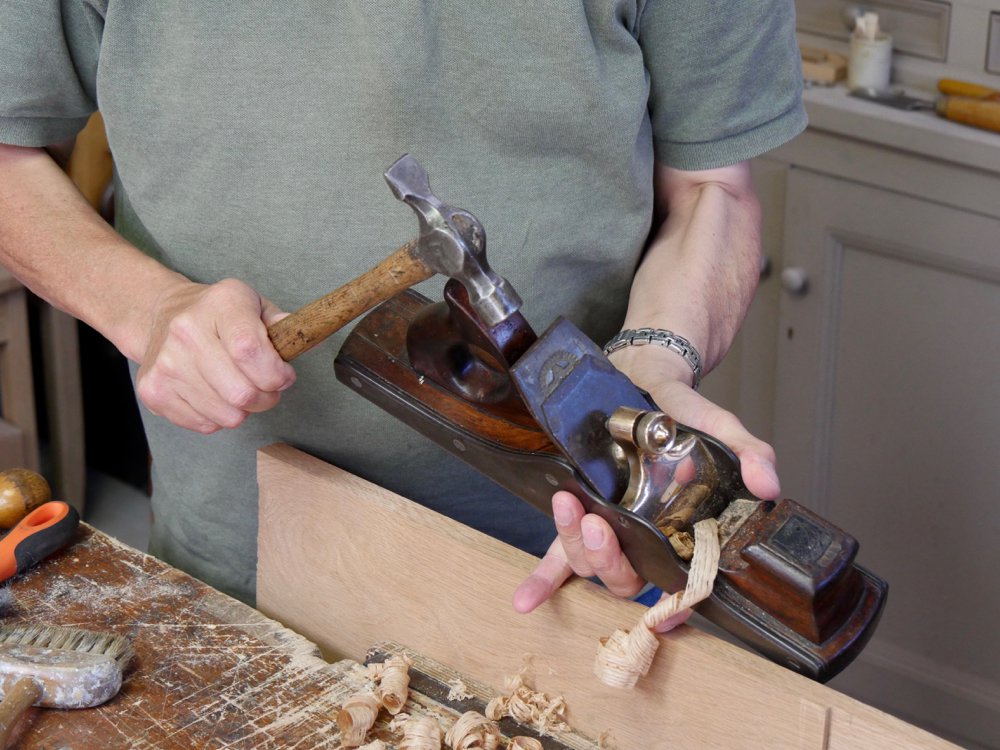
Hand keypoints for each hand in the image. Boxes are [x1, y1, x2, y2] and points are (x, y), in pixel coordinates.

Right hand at [135, 278, 295, 432]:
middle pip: (242, 392)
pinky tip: (216, 394)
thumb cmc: (218, 315)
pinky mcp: (153, 391)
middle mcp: (187, 332)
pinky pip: (205, 425)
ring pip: (227, 415)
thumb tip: (309, 339)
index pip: (251, 351)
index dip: (276, 374)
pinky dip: (219, 417)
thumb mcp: (253, 305)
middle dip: (266, 398)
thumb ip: (282, 324)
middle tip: (266, 388)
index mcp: (220, 304)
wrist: (162, 316)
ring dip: (244, 410)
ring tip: (239, 388)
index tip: (284, 375)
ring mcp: (167, 364)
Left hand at [512, 354, 779, 623]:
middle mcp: (642, 536)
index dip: (676, 609)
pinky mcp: (580, 510)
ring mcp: (608, 526)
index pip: (681, 584)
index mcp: (680, 529)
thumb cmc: (682, 413)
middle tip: (601, 527)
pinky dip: (543, 580)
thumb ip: (747, 453)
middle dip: (610, 560)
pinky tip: (525, 602)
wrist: (645, 380)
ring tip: (571, 506)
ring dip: (575, 545)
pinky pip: (556, 554)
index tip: (669, 616)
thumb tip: (769, 484)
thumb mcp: (717, 426)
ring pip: (587, 563)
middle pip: (626, 577)